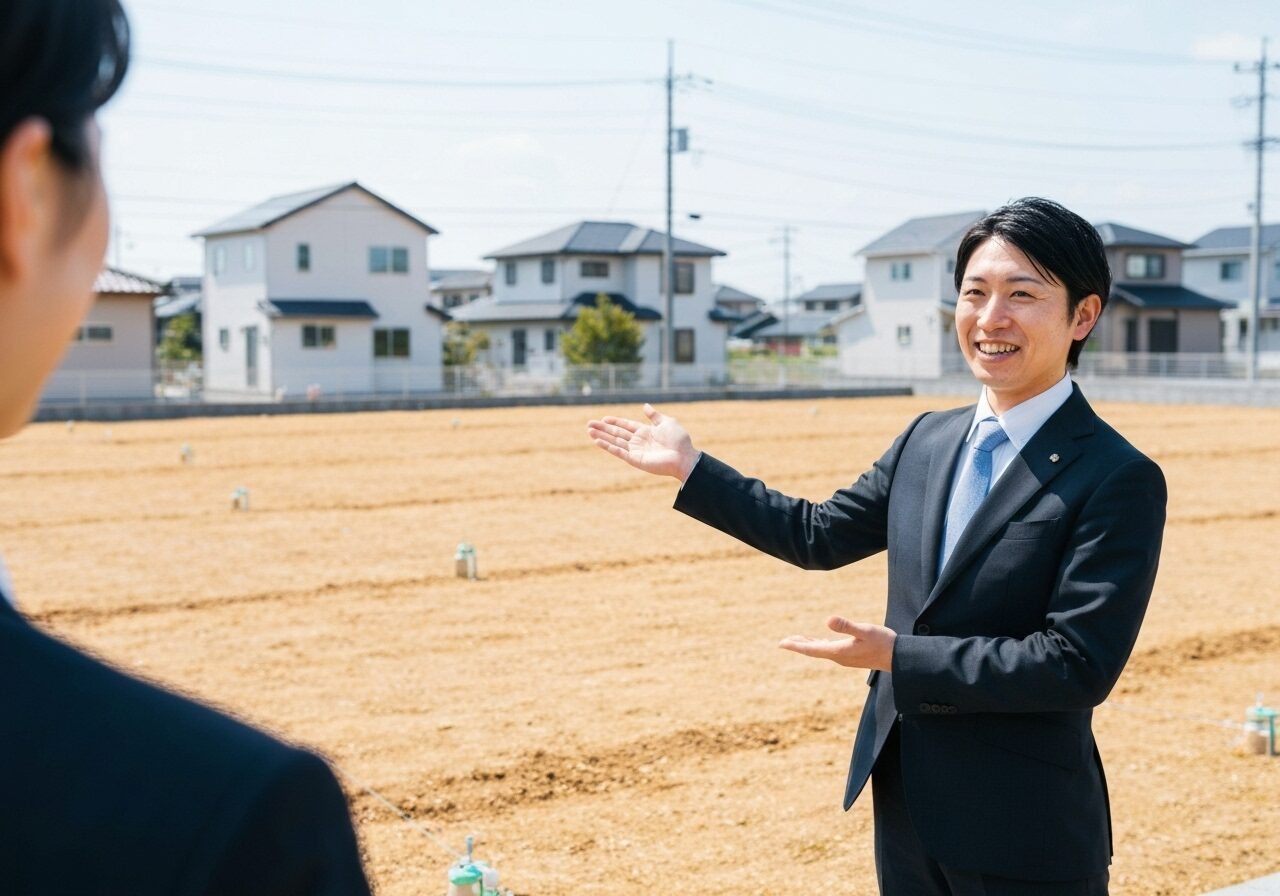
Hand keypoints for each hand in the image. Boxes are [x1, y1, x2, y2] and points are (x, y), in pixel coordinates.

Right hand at [586, 403, 699, 481]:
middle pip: (617, 434)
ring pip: (615, 442)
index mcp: (645, 432)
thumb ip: (654, 416)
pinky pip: (619, 452)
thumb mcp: (667, 422)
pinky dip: (609, 447)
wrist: (684, 456)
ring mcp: (636, 451)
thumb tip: (645, 406)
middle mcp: (638, 442)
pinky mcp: (636, 460)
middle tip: (589, 424)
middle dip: (603, 429)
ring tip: (589, 432)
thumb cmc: (679, 440)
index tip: (603, 418)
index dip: (615, 422)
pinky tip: (598, 442)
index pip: (626, 426)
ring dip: (602, 437)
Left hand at [779, 616, 896, 671]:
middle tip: (782, 643)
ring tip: (796, 640)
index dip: (795, 645)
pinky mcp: (851, 654)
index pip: (811, 649)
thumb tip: (828, 621)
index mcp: (838, 651)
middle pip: (812, 650)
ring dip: (808, 645)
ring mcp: (845, 657)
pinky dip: (820, 644)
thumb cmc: (883, 642)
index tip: (781, 644)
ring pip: (821, 650)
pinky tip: (819, 641)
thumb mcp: (864, 631)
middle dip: (798, 645)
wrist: (898, 658)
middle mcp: (839, 657)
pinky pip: (829, 649)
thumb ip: (846, 626)